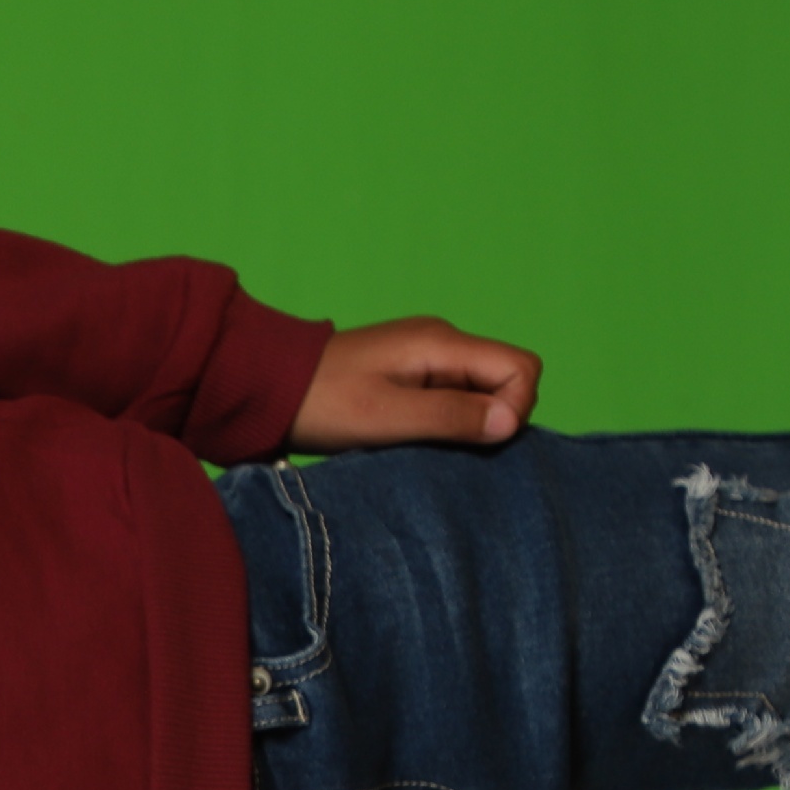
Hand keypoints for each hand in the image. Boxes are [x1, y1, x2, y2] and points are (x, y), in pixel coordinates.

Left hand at [286, 317, 541, 451]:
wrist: (268, 388)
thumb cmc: (322, 403)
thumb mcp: (388, 417)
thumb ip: (452, 416)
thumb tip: (511, 421)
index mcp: (441, 343)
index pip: (521, 367)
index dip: (516, 407)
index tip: (476, 440)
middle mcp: (442, 342)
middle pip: (506, 378)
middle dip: (494, 418)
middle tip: (448, 447)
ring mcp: (427, 357)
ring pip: (482, 391)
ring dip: (468, 424)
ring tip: (427, 444)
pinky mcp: (412, 375)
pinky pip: (454, 397)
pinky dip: (448, 422)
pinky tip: (417, 439)